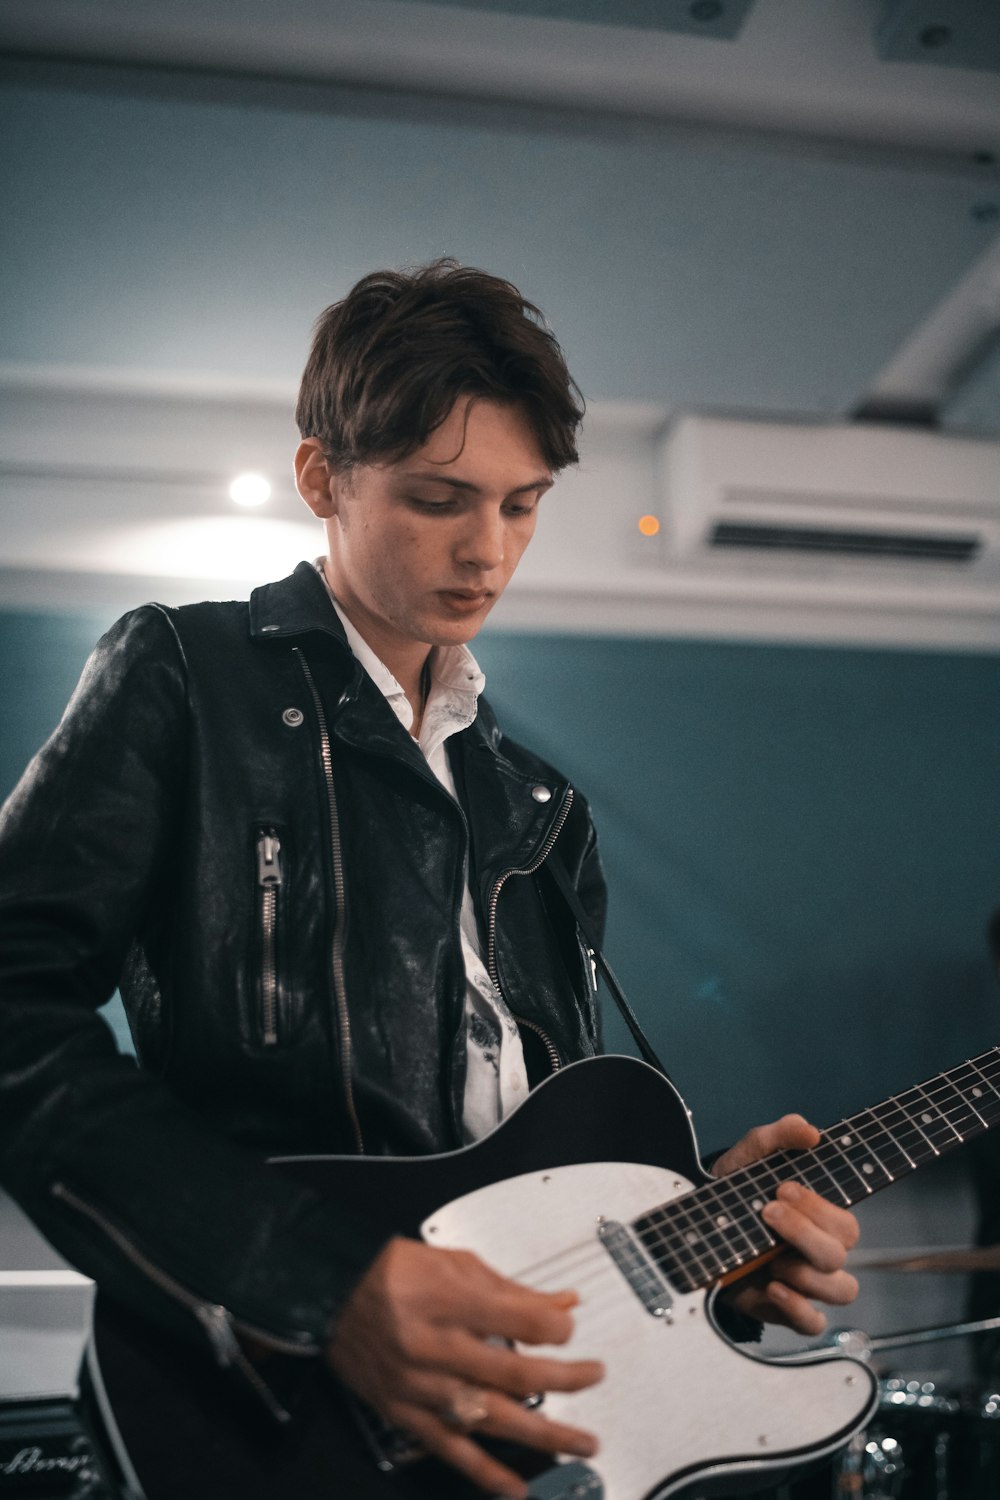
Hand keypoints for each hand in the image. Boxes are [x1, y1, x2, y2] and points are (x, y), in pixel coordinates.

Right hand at [325, 1236, 603, 1497]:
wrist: (333, 1292)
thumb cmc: (394, 1272)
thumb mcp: (457, 1264)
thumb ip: (512, 1290)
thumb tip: (561, 1304)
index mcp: (449, 1299)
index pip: (519, 1321)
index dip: (554, 1328)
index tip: (569, 1329)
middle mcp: (436, 1345)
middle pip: (513, 1370)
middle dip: (564, 1377)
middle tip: (595, 1376)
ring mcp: (420, 1385)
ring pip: (489, 1416)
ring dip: (541, 1433)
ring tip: (581, 1442)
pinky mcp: (404, 1412)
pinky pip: (450, 1450)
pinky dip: (485, 1473)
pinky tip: (516, 1488)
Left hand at [712, 1114, 859, 1335]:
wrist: (697, 1227)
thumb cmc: (735, 1192)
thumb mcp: (749, 1158)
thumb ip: (777, 1137)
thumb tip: (809, 1131)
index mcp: (820, 1222)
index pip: (846, 1223)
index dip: (820, 1208)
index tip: (782, 1187)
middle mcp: (818, 1254)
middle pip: (842, 1253)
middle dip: (806, 1232)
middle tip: (768, 1211)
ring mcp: (805, 1283)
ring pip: (840, 1290)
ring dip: (806, 1271)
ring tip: (769, 1255)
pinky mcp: (785, 1309)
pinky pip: (813, 1323)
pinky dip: (798, 1308)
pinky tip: (773, 1286)